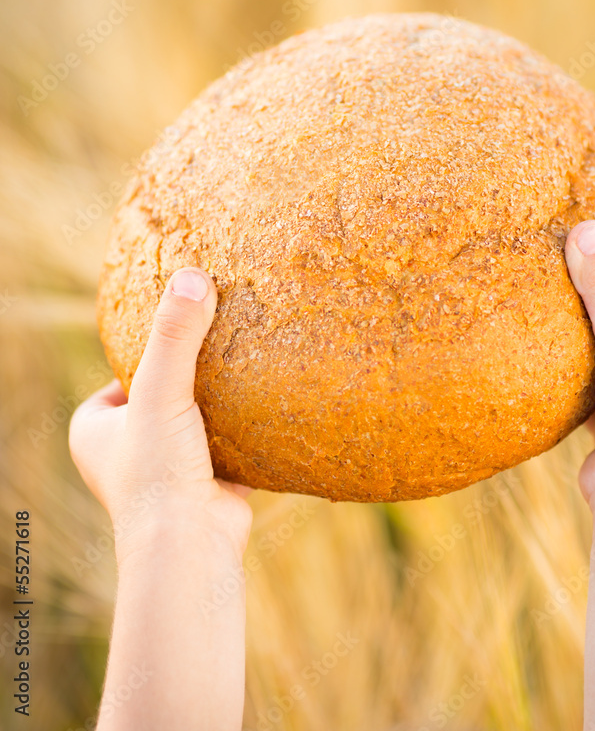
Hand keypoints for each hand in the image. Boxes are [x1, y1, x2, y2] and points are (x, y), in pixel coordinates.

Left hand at [69, 268, 252, 563]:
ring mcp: (167, 469)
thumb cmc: (158, 474)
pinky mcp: (206, 484)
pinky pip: (228, 442)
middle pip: (164, 392)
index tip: (189, 323)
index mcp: (95, 429)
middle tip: (227, 338)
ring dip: (222, 400)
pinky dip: (246, 427)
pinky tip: (271, 402)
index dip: (156, 347)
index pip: (126, 370)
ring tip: (250, 365)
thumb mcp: (161, 391)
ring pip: (197, 418)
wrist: (191, 549)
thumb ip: (175, 335)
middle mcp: (126, 450)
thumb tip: (192, 275)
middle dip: (194, 373)